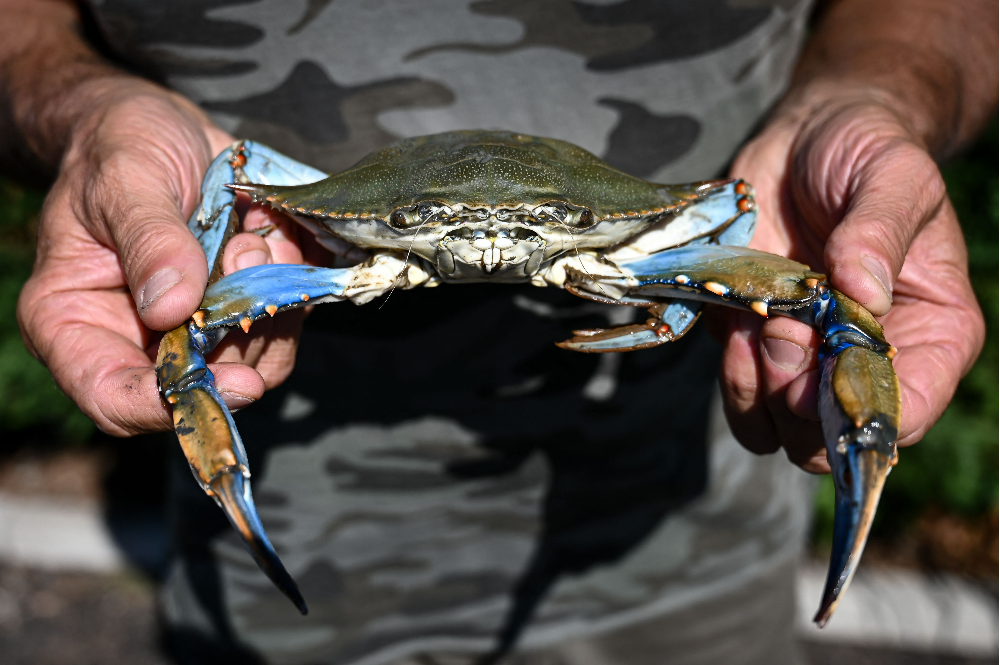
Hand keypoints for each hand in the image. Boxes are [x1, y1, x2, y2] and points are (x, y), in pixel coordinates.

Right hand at [16, 81, 308, 435]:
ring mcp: (194, 327)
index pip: (113, 397)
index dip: (170, 404)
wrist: (161, 125)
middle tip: (247, 255)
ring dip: (271, 302)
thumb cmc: (119, 144)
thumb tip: (171, 307)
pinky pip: (282, 323)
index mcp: (75, 319)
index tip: (235, 382)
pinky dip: (291, 284)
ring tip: (253, 235)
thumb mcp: (124, 177)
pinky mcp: (240, 308)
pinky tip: (273, 234)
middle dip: (240, 333)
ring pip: (253, 359)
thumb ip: (148, 239)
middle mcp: (136, 337)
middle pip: (199, 386)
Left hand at [721, 96, 984, 472]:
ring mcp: (806, 358)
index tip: (824, 373)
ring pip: (776, 432)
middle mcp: (867, 360)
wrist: (804, 138)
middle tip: (783, 336)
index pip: (907, 412)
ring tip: (758, 327)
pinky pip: (738, 393)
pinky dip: (729, 370)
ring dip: (757, 392)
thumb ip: (881, 230)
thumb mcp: (893, 174)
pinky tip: (734, 318)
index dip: (860, 411)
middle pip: (831, 437)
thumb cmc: (866, 152)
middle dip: (800, 402)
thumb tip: (863, 291)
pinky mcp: (753, 344)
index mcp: (931, 333)